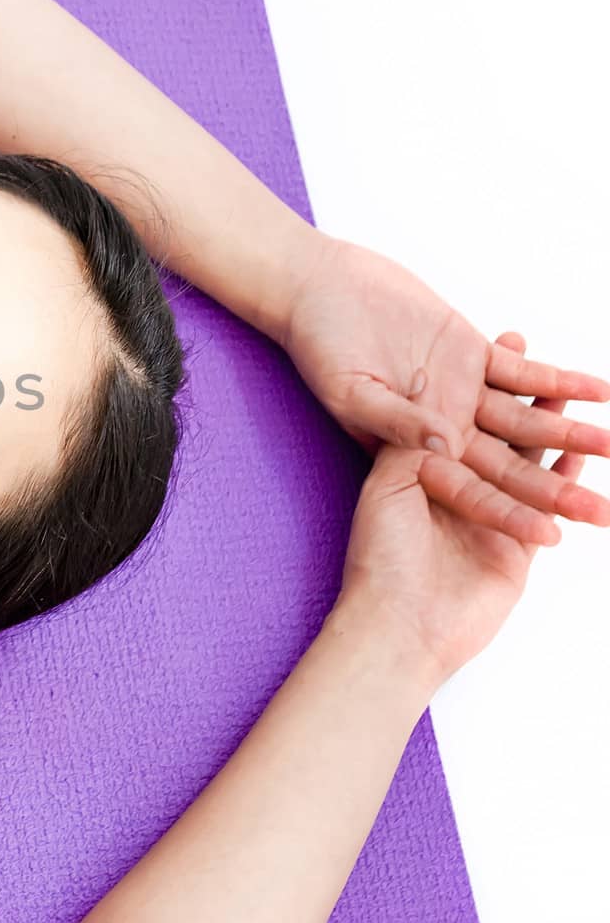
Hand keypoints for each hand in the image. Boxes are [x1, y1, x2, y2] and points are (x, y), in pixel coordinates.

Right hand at [281, 235, 609, 545]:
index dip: (509, 514)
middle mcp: (443, 428)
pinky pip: (524, 374)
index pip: (469, 492)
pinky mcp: (472, 355)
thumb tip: (444, 447)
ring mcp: (461, 392)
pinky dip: (559, 381)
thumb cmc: (321, 346)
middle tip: (602, 515)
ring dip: (569, 434)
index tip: (552, 536)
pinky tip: (599, 392)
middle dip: (556, 492)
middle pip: (508, 467)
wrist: (323, 290)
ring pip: (525, 422)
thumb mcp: (352, 392)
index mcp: (411, 451)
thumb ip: (397, 423)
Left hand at [336, 342, 590, 684]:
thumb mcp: (387, 490)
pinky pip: (546, 505)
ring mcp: (486, 516)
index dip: (463, 374)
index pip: (446, 410)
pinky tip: (582, 454)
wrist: (404, 627)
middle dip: (510, 388)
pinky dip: (563, 479)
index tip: (483, 337)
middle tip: (527, 341)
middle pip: (488, 428)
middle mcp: (452, 489)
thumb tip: (435, 403)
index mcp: (415, 469)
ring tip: (575, 392)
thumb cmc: (381, 560)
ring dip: (548, 428)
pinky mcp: (516, 547)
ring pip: (524, 462)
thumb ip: (413, 445)